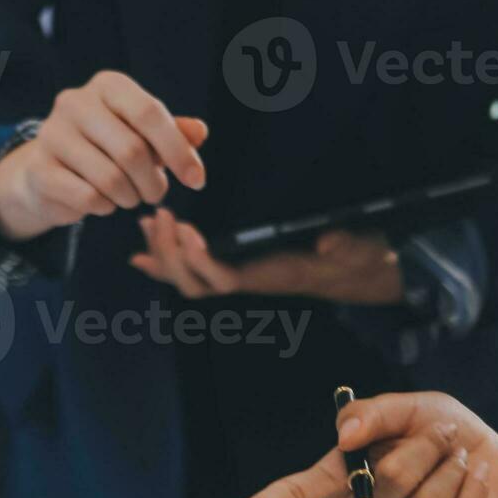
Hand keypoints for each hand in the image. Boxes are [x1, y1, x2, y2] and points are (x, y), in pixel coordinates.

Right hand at [0, 71, 209, 241]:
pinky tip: (103, 202)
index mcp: (107, 85)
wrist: (47, 171)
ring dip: (130, 197)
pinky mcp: (39, 168)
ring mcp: (52, 134)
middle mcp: (75, 102)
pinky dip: (105, 207)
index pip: (149, 113)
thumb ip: (172, 133)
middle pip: (132, 150)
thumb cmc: (104, 148)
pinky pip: (88, 197)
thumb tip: (200, 132)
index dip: (178, 150)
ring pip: (111, 179)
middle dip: (153, 182)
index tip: (196, 180)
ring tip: (130, 197)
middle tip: (156, 194)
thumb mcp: (142, 135)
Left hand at [130, 211, 404, 304]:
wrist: (356, 269)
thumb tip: (330, 242)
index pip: (225, 280)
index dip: (202, 262)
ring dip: (161, 253)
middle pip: (194, 281)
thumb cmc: (354, 257)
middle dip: (171, 253)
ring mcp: (238, 275)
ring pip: (187, 277)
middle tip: (159, 215)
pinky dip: (164, 262)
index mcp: (270, 278)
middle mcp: (248, 281)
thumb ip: (345, 245)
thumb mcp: (357, 248)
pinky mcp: (235, 265)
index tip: (188, 232)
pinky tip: (140, 252)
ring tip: (145, 222)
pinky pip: (191, 270)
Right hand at [220, 392, 497, 497]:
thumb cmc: (440, 432)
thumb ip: (374, 412)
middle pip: (385, 482)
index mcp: (339, 480)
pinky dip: (470, 492)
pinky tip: (472, 479)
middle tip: (441, 434)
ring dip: (451, 467)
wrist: (494, 463)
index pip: (292, 496)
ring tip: (458, 455)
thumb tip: (344, 436)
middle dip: (423, 447)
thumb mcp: (408, 407)